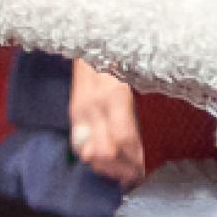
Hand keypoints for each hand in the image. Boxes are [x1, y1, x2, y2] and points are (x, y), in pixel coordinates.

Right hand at [65, 62, 147, 184]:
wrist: (89, 38)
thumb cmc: (121, 57)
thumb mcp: (135, 78)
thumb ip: (135, 111)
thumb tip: (139, 146)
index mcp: (115, 96)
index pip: (123, 139)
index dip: (133, 159)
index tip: (143, 171)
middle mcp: (94, 106)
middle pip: (104, 152)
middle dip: (120, 169)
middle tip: (134, 177)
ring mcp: (80, 110)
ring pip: (88, 152)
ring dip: (106, 168)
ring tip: (121, 176)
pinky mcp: (73, 112)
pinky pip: (78, 144)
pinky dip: (93, 159)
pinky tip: (104, 165)